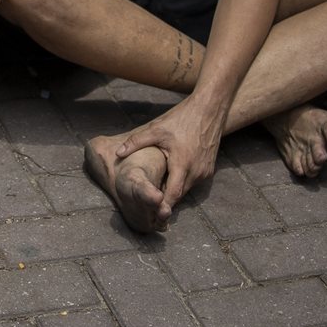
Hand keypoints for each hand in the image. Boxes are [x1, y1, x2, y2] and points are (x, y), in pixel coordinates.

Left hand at [113, 100, 224, 226]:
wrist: (208, 111)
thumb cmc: (181, 119)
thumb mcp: (156, 129)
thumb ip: (135, 142)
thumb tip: (117, 153)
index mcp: (183, 164)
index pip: (172, 194)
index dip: (162, 206)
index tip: (151, 216)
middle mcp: (196, 172)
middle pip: (179, 195)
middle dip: (165, 201)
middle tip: (148, 209)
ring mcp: (205, 172)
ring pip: (187, 189)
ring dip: (173, 192)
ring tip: (155, 196)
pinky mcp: (209, 170)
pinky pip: (193, 182)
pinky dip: (182, 183)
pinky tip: (169, 180)